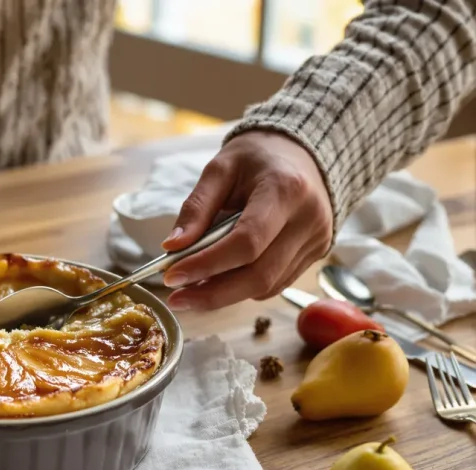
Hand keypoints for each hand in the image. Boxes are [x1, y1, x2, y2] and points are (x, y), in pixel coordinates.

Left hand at [160, 130, 332, 310]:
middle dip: (213, 293)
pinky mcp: (316, 254)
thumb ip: (196, 208)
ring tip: (190, 290)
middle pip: (259, 275)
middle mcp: (309, 219)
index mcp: (285, 190)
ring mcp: (317, 240)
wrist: (300, 153)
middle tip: (176, 298)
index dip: (207, 264)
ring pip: (267, 286)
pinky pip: (275, 284)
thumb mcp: (219, 169)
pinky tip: (218, 282)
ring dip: (225, 295)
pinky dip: (243, 289)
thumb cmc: (256, 158)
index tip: (171, 276)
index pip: (246, 242)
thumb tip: (172, 248)